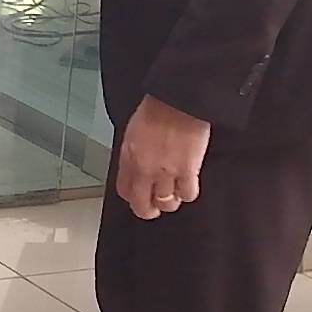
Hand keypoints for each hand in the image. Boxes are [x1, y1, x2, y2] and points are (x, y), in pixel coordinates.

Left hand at [115, 96, 210, 219]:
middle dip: (147, 210)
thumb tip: (135, 169)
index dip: (132, 197)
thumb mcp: (134, 132)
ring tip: (174, 193)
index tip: (138, 197)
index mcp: (128, 156)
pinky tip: (188, 185)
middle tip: (154, 208)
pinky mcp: (188, 171)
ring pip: (166, 203)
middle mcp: (144, 168)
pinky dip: (188, 193)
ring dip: (170, 201)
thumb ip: (133, 154)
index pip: (124, 190)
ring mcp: (166, 171)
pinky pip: (187, 195)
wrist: (178, 101)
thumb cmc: (157, 110)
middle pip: (142, 205)